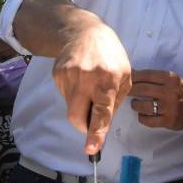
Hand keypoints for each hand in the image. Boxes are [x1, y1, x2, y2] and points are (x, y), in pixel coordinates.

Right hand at [52, 22, 131, 154]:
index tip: (91, 149)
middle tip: (89, 121)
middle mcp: (87, 78)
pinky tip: (80, 78)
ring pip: (70, 107)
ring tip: (88, 86)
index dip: (96, 132)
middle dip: (82, 126)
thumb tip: (102, 124)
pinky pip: (65, 96)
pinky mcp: (57, 74)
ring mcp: (69, 76)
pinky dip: (74, 94)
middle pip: (76, 116)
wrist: (85, 32)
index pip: (101, 112)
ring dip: (81, 105)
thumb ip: (116, 102)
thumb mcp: (125, 76)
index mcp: (108, 80)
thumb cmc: (111, 56)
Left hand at [129, 69, 182, 130]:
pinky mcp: (168, 121)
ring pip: (142, 106)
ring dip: (135, 105)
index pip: (145, 75)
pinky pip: (147, 120)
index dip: (132, 77)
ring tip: (136, 104)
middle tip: (126, 92)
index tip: (125, 79)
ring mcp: (169, 107)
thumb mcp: (170, 79)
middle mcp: (169, 92)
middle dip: (130, 90)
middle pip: (141, 89)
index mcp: (170, 78)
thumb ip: (153, 77)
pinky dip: (142, 117)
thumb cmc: (178, 91)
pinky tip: (143, 114)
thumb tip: (132, 72)